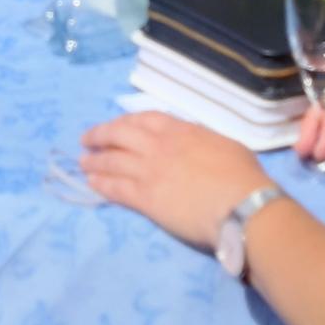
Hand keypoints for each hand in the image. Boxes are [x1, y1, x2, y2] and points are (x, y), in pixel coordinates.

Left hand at [79, 112, 269, 249]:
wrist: (241, 205)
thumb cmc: (242, 175)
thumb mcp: (223, 144)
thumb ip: (201, 139)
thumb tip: (193, 143)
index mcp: (180, 130)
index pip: (144, 119)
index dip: (125, 121)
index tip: (115, 125)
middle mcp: (159, 146)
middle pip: (119, 135)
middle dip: (100, 135)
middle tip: (87, 140)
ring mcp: (149, 171)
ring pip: (112, 161)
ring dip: (95, 161)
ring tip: (82, 163)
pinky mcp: (146, 199)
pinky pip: (116, 188)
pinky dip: (101, 184)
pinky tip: (91, 184)